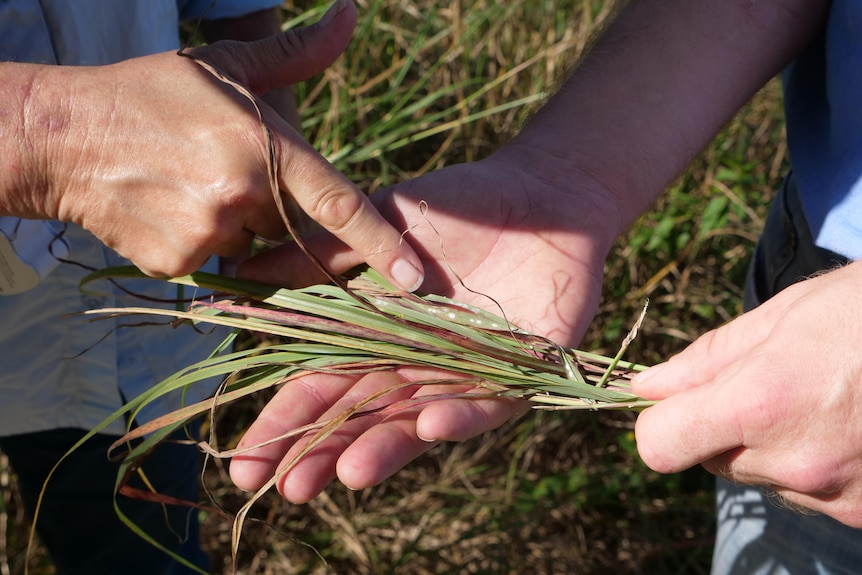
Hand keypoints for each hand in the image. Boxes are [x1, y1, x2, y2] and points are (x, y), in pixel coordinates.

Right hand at [23, 0, 422, 288]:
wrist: (65, 138)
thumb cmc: (152, 95)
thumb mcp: (227, 66)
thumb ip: (298, 54)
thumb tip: (350, 15)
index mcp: (262, 146)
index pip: (337, 203)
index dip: (381, 243)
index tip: (415, 279)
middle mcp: (241, 195)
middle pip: (291, 224)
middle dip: (272, 205)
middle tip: (224, 169)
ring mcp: (207, 235)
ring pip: (252, 245)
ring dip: (237, 224)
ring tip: (192, 184)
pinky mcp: (177, 265)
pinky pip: (214, 264)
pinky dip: (203, 243)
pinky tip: (171, 206)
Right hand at [230, 150, 620, 501]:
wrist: (537, 194)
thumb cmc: (455, 207)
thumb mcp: (376, 222)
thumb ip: (319, 255)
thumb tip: (240, 282)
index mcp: (376, 336)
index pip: (322, 388)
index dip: (287, 424)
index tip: (247, 463)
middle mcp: (415, 366)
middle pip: (362, 417)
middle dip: (323, 453)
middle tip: (285, 488)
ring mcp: (465, 374)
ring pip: (418, 420)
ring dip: (386, 447)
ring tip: (347, 474)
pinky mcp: (520, 373)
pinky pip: (489, 402)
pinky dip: (462, 414)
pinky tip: (430, 423)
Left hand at [632, 261, 861, 526]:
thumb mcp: (783, 316)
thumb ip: (706, 360)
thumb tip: (648, 387)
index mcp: (762, 404)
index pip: (659, 446)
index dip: (659, 422)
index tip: (676, 400)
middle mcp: (796, 463)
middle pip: (711, 460)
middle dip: (722, 426)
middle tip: (771, 382)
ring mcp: (838, 495)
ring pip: (762, 478)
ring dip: (773, 447)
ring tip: (824, 398)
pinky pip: (811, 493)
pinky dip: (816, 465)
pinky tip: (852, 425)